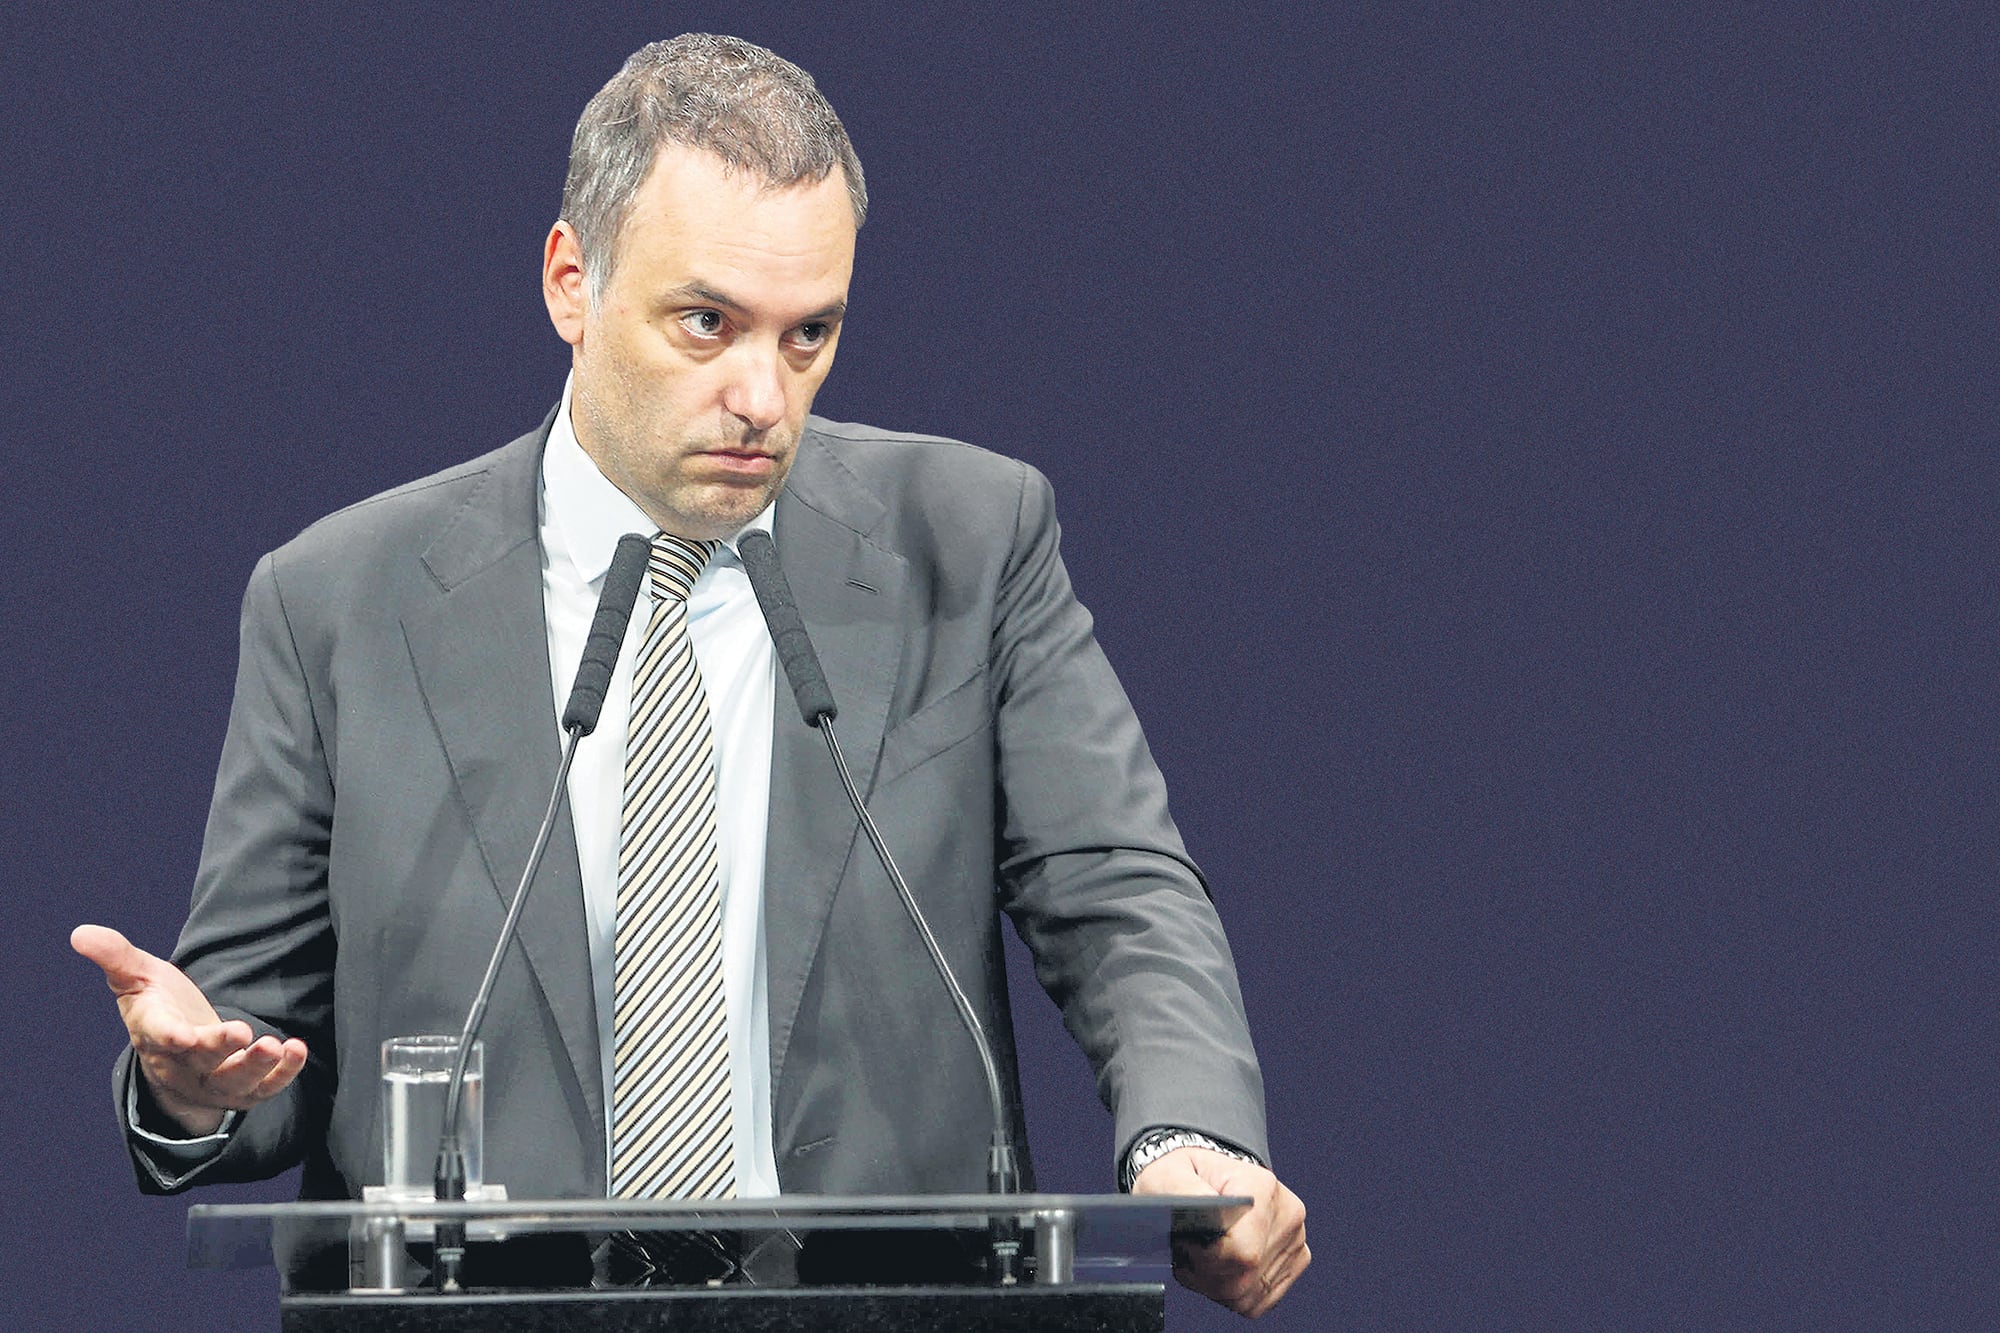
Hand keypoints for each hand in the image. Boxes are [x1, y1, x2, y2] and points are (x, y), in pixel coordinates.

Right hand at [71, 923, 306, 1136]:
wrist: (179, 1050)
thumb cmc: (158, 1006)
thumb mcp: (137, 978)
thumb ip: (115, 956)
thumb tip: (80, 933)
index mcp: (155, 1035)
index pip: (159, 1037)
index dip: (169, 1036)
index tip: (180, 1034)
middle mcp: (183, 1064)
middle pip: (202, 1061)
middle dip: (219, 1048)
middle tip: (240, 1031)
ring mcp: (214, 1080)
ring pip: (233, 1081)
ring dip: (255, 1066)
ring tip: (275, 1045)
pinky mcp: (244, 1088)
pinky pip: (265, 1088)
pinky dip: (283, 1074)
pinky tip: (297, 1050)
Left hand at [1132, 1146, 1309, 1318]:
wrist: (1204, 1175)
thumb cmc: (1185, 1173)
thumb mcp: (1170, 1173)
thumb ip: (1182, 1193)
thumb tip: (1197, 1218)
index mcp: (1261, 1188)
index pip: (1243, 1252)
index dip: (1206, 1260)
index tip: (1184, 1246)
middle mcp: (1287, 1214)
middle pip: (1245, 1279)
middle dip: (1206, 1276)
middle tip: (1186, 1254)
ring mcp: (1294, 1239)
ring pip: (1250, 1295)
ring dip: (1215, 1287)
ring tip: (1199, 1259)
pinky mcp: (1295, 1261)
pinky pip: (1258, 1301)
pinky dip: (1231, 1294)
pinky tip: (1217, 1269)